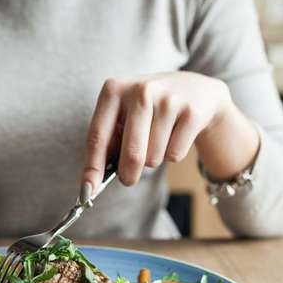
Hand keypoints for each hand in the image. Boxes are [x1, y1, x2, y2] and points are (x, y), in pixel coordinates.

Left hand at [82, 71, 256, 189]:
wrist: (195, 89)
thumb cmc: (148, 110)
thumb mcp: (123, 115)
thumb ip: (108, 143)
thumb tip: (91, 184)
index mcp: (114, 90)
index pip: (97, 137)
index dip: (92, 168)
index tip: (87, 192)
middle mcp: (141, 90)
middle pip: (131, 154)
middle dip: (128, 175)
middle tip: (128, 179)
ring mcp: (168, 100)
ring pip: (153, 158)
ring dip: (153, 159)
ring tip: (158, 138)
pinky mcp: (192, 113)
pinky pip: (174, 155)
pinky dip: (172, 154)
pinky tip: (175, 134)